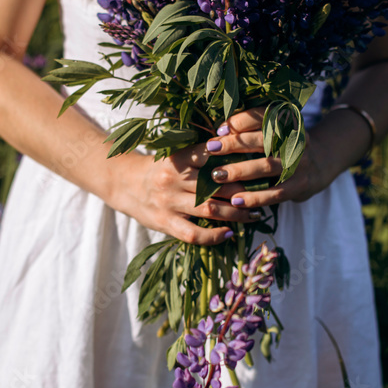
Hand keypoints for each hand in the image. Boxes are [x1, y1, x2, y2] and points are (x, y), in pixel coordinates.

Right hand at [112, 141, 262, 246]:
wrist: (124, 184)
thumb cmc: (159, 168)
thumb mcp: (176, 155)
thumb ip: (201, 155)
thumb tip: (238, 151)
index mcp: (177, 158)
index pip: (211, 155)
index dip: (235, 158)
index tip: (257, 162)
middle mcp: (172, 179)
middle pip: (216, 184)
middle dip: (243, 190)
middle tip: (263, 193)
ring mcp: (168, 202)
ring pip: (210, 209)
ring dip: (236, 214)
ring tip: (254, 215)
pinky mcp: (164, 223)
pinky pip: (193, 234)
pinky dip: (214, 236)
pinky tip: (229, 234)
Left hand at [204, 107, 334, 207]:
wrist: (320, 165)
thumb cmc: (283, 146)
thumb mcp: (276, 131)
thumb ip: (252, 129)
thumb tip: (219, 132)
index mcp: (289, 121)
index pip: (264, 115)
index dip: (241, 121)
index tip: (220, 129)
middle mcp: (296, 140)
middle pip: (263, 140)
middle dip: (234, 144)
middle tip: (210, 148)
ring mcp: (300, 163)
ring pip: (267, 166)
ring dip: (240, 171)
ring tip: (217, 175)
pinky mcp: (300, 185)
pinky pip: (275, 192)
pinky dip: (255, 197)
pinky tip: (235, 200)